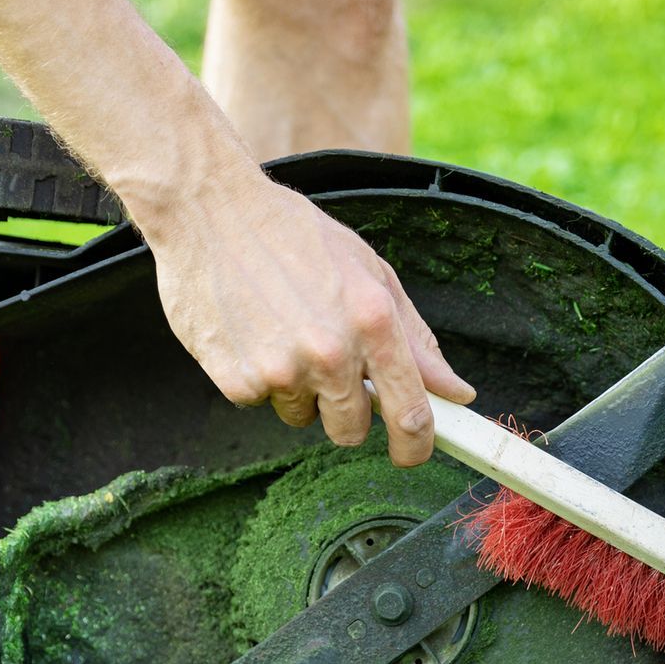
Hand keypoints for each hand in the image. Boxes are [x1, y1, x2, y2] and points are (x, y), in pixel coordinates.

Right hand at [141, 175, 475, 466]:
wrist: (208, 212)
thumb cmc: (294, 236)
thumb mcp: (369, 273)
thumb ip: (415, 339)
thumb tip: (456, 391)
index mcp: (373, 321)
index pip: (410, 413)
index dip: (416, 445)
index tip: (412, 452)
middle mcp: (330, 352)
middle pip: (351, 430)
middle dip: (345, 411)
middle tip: (326, 365)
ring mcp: (280, 370)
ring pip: (301, 416)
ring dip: (296, 388)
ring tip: (280, 330)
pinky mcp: (236, 380)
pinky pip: (259, 402)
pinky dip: (256, 376)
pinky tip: (248, 331)